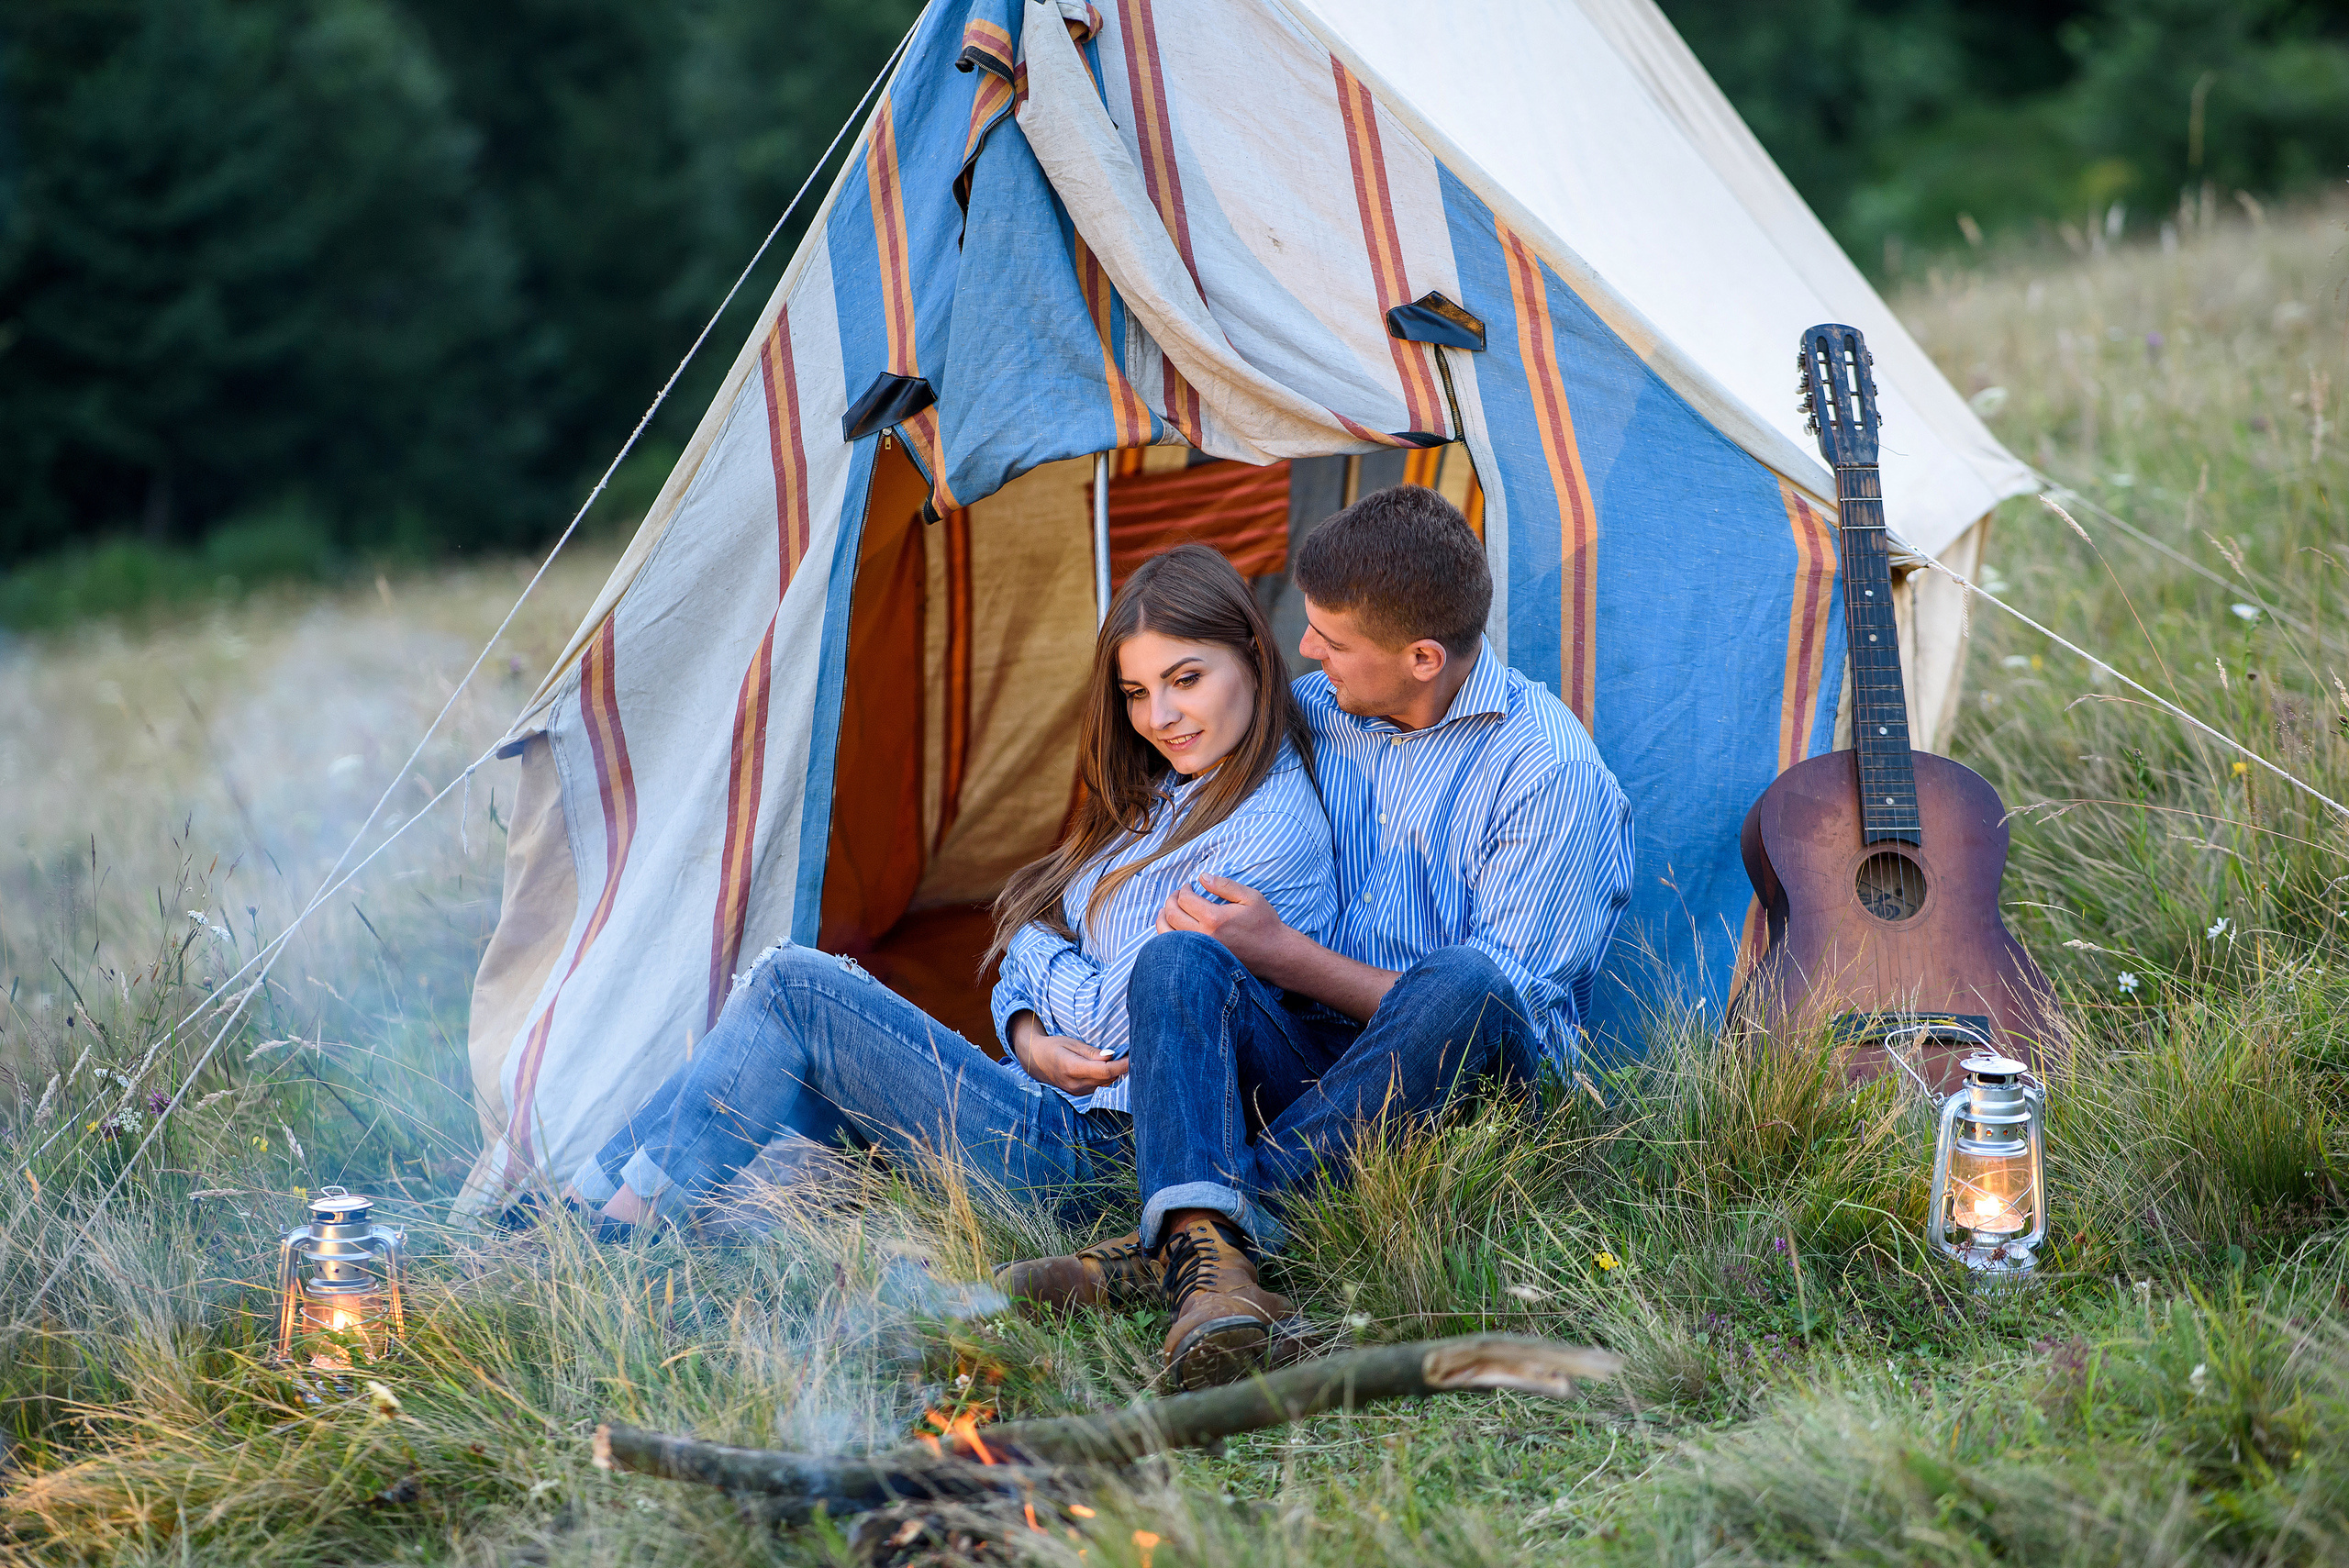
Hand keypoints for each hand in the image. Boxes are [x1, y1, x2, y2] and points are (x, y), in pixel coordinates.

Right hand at [1010, 1012, 1128, 1093]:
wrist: (1035, 1061)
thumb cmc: (1054, 1046)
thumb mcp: (1072, 1043)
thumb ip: (1092, 1053)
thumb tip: (1111, 1056)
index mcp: (1072, 1068)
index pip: (1105, 1071)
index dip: (1123, 1066)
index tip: (1135, 1057)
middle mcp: (1076, 1084)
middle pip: (1108, 1080)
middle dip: (1122, 1069)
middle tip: (1134, 1054)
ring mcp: (1077, 1092)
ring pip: (1105, 1085)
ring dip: (1116, 1074)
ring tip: (1125, 1059)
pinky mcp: (1079, 1094)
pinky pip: (1099, 1087)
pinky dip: (1108, 1078)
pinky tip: (1112, 1068)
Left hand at [1155, 874, 1294, 974]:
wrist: (1274, 954)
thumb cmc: (1264, 924)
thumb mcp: (1250, 897)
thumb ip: (1224, 885)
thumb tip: (1202, 877)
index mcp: (1214, 918)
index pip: (1185, 899)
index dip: (1183, 889)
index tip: (1188, 885)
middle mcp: (1203, 936)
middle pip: (1172, 914)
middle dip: (1171, 900)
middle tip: (1177, 894)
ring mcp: (1200, 951)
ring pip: (1167, 934)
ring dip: (1162, 918)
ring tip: (1167, 909)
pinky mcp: (1201, 960)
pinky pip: (1174, 948)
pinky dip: (1166, 935)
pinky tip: (1170, 927)